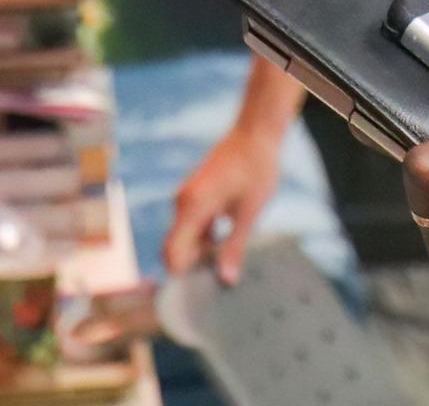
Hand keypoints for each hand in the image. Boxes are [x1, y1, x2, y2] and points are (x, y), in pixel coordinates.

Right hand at [166, 120, 289, 283]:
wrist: (255, 134)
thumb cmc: (256, 169)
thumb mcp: (250, 212)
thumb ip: (235, 247)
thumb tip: (227, 279)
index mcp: (192, 207)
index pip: (172, 253)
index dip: (180, 276)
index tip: (198, 294)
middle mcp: (182, 202)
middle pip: (175, 248)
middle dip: (191, 267)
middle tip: (218, 280)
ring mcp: (187, 197)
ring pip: (184, 237)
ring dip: (200, 253)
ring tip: (226, 263)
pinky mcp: (195, 195)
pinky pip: (191, 225)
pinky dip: (204, 238)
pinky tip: (226, 244)